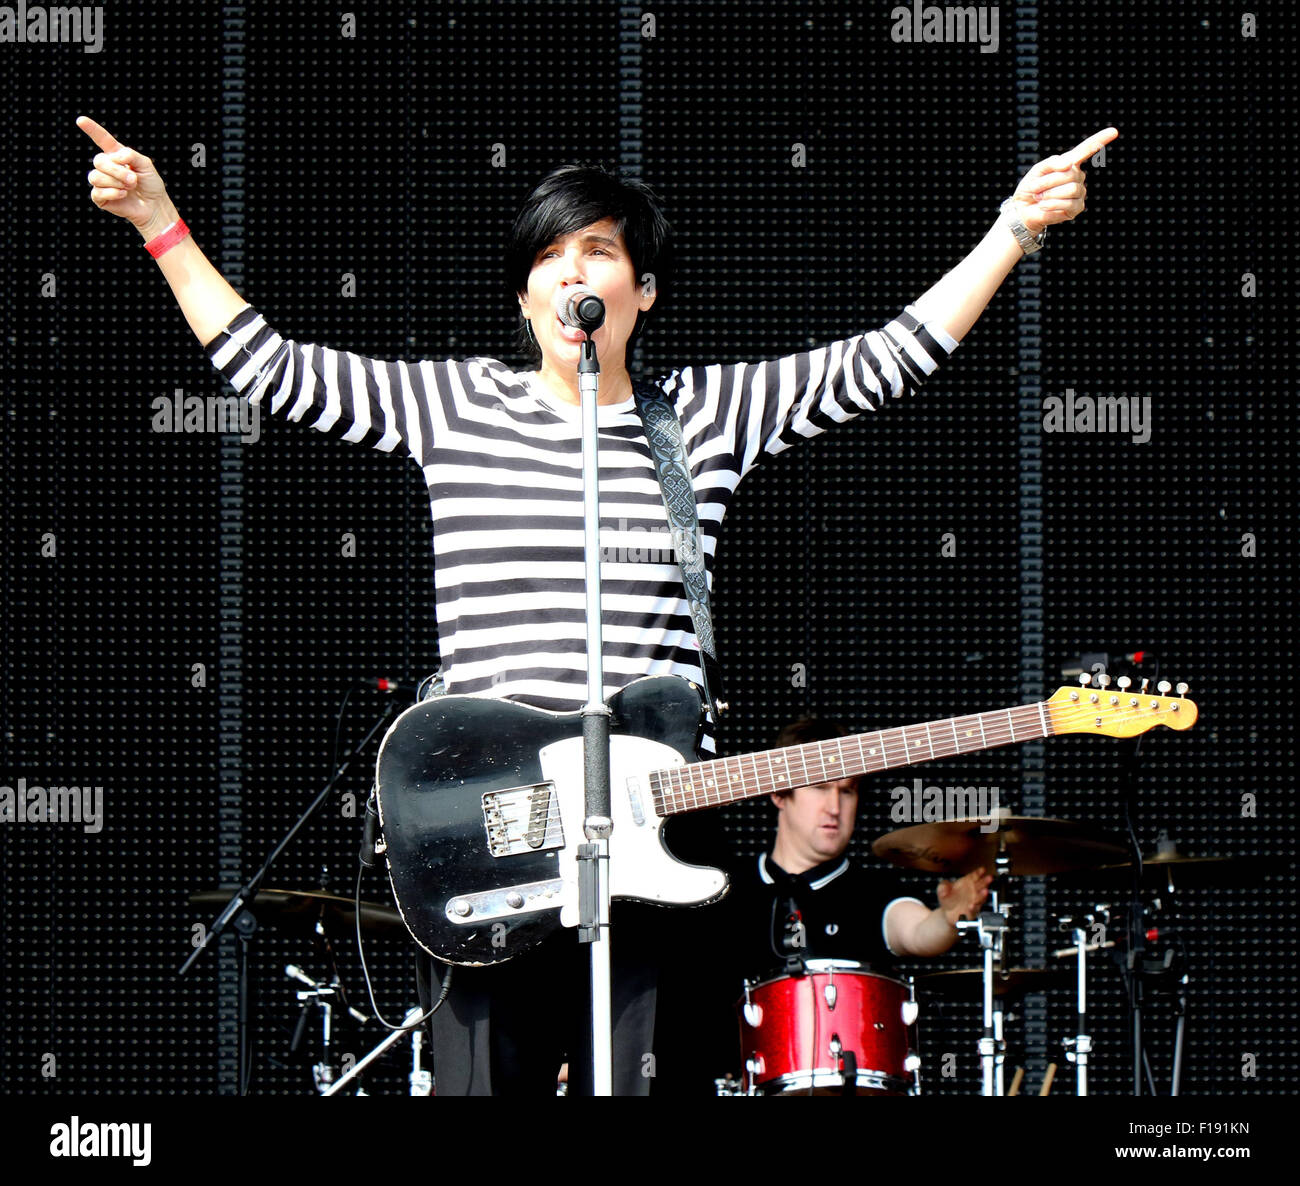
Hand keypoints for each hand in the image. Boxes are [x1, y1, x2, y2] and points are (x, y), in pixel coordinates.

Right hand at [76, 115, 173, 235]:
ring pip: (96, 176)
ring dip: (116, 182)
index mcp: (116, 155)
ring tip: (129, 187)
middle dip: (117, 171)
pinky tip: (123, 194)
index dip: (92, 129)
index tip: (80, 120)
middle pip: (99, 161)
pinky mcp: (100, 197)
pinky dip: (113, 192)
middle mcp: (106, 166)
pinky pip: (97, 192)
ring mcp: (101, 182)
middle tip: (133, 180)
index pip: (101, 139)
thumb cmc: (150, 184)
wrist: (154, 206)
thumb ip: (131, 155)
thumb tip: (115, 157)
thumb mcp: (145, 165)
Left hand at [938, 866, 992, 924]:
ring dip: (982, 895)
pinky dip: (973, 908)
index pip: (973, 877)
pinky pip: (973, 910)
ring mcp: (973, 902)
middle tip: (989, 878)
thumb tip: (945, 884)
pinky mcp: (971, 912)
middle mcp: (971, 892)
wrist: (947, 913)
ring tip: (985, 891)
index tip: (982, 869)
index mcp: (966, 884)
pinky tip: (972, 905)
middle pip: (980, 885)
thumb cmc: (948, 899)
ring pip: (980, 898)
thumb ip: (943, 885)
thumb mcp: (942, 889)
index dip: (978, 873)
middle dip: (985, 881)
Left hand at [1006, 127, 1118, 236]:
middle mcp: (1078, 176)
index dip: (1100, 140)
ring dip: (1049, 194)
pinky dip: (1052, 205)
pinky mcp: (1076, 208)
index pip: (1087, 150)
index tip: (1114, 131)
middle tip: (1035, 188)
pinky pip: (1069, 204)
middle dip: (1048, 181)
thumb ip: (1052, 163)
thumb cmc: (1031, 188)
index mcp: (1070, 163)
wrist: (1023, 209)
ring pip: (1071, 189)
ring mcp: (1079, 193)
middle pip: (1070, 174)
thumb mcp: (1038, 170)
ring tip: (1039, 197)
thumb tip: (1068, 164)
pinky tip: (1044, 206)